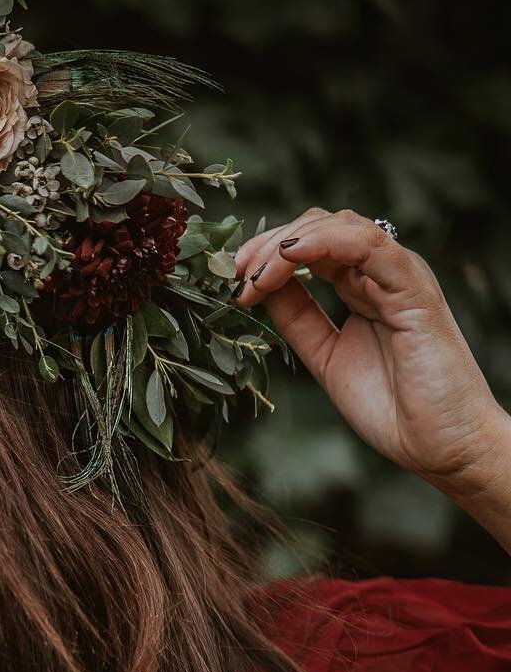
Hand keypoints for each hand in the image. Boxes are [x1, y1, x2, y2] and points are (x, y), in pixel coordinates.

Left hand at [232, 207, 509, 493]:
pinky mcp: (414, 290)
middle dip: (269, 243)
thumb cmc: (392, 406)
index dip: (266, 253)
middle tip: (234, 271)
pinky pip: (370, 246)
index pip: (311, 246)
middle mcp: (380, 274)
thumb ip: (298, 320)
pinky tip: (291, 255)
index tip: (231, 279)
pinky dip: (325, 242)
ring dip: (287, 242)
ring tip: (254, 272)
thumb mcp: (325, 357)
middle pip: (320, 227)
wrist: (441, 444)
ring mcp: (399, 277)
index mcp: (362, 288)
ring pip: (341, 227)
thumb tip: (260, 288)